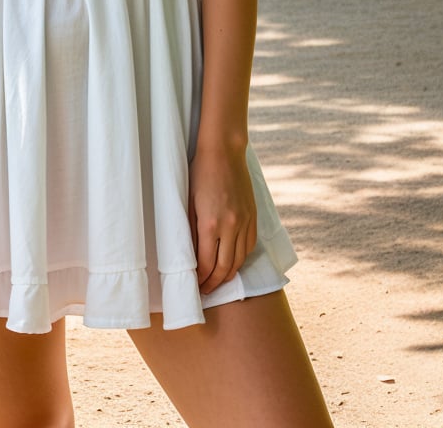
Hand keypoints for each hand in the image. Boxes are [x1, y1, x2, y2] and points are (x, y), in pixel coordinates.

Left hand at [188, 145, 257, 293]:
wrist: (223, 151)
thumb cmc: (200, 173)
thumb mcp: (188, 202)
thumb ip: (190, 230)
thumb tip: (189, 255)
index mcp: (210, 223)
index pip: (206, 264)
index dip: (201, 279)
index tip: (195, 286)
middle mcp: (230, 226)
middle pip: (225, 268)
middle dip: (214, 283)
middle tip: (205, 291)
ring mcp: (244, 221)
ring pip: (239, 260)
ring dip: (229, 274)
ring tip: (218, 281)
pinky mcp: (253, 216)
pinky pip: (249, 246)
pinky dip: (241, 258)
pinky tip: (233, 262)